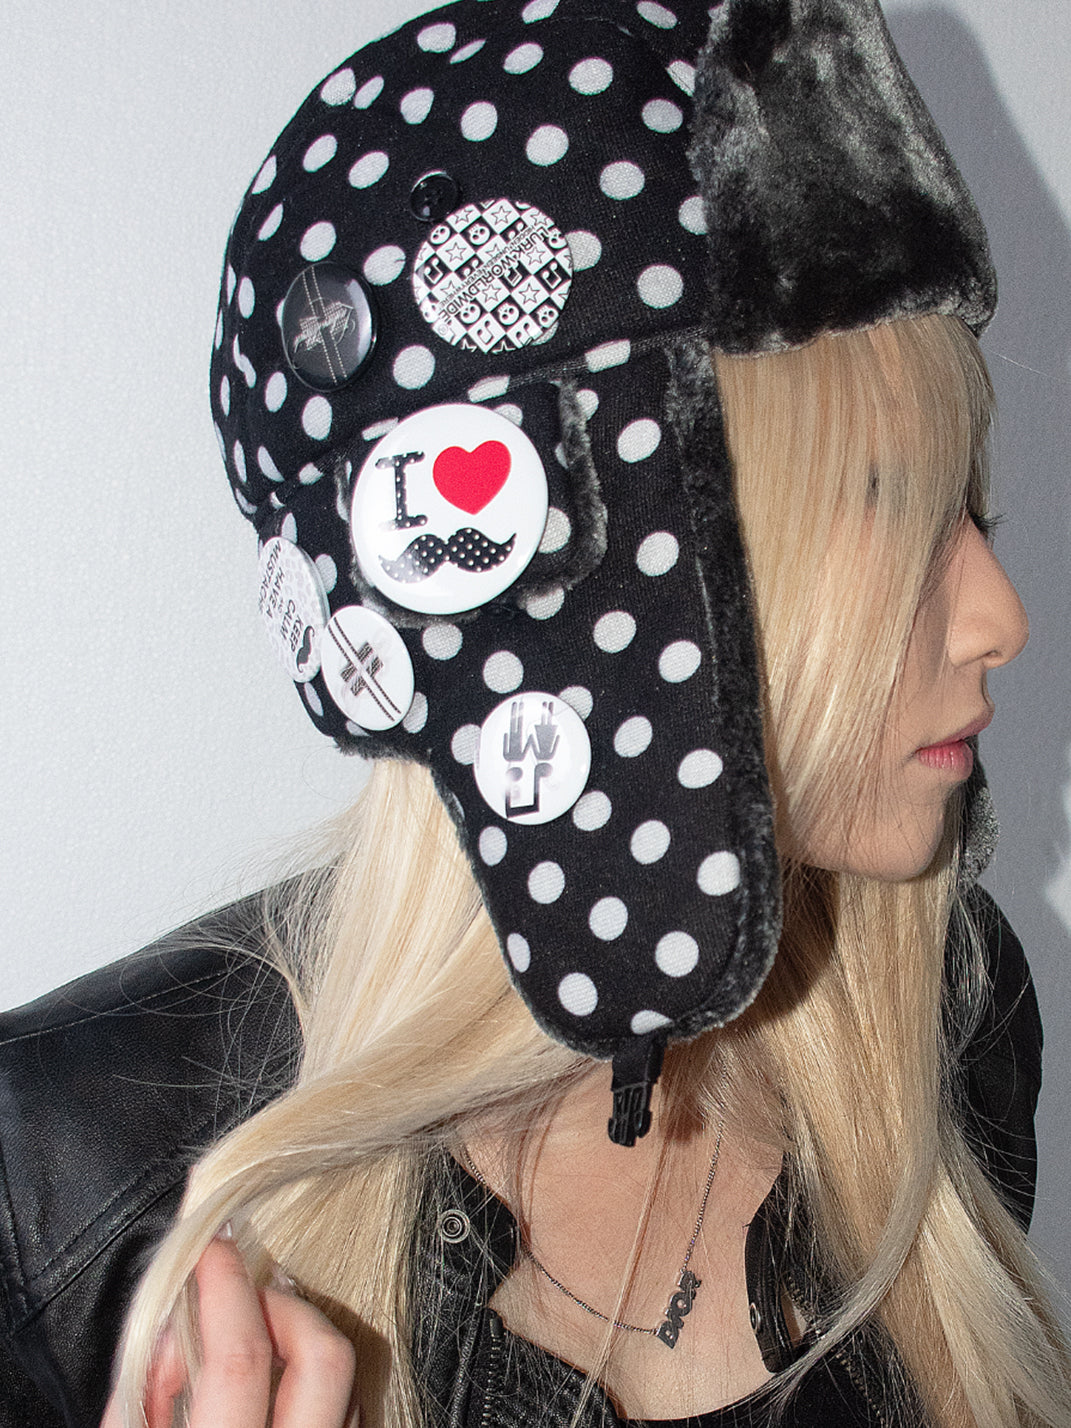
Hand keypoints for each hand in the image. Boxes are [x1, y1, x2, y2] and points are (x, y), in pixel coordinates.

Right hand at [101, 1238, 356, 1427]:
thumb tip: (178, 1323)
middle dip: (281, 1305)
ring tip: (256, 1340)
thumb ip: (145, 1389)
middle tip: (241, 1296)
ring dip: (302, 1343)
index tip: (212, 1247)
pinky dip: (318, 1385)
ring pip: (348, 1381)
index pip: (241, 1359)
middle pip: (324, 1356)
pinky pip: (352, 1414)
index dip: (224, 1289)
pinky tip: (282, 1384)